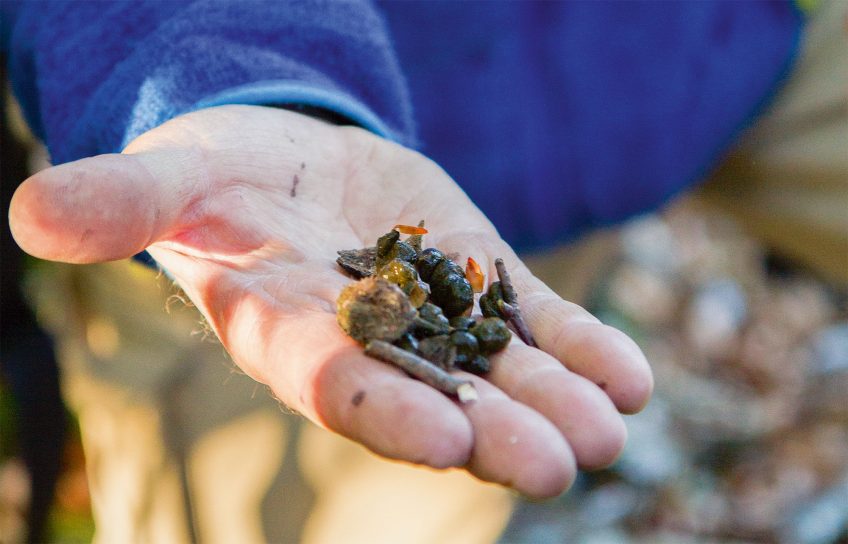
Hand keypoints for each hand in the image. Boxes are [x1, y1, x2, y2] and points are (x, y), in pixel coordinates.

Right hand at [9, 105, 651, 497]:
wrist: (294, 165)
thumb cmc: (221, 178)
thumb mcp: (172, 177)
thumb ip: (122, 201)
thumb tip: (31, 213)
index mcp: (290, 330)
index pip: (333, 380)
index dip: (380, 404)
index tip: (440, 433)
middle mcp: (372, 343)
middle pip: (433, 394)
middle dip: (491, 430)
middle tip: (555, 465)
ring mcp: (438, 317)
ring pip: (499, 372)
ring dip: (554, 400)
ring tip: (608, 429)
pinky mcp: (484, 283)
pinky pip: (538, 324)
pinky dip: (584, 348)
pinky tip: (630, 375)